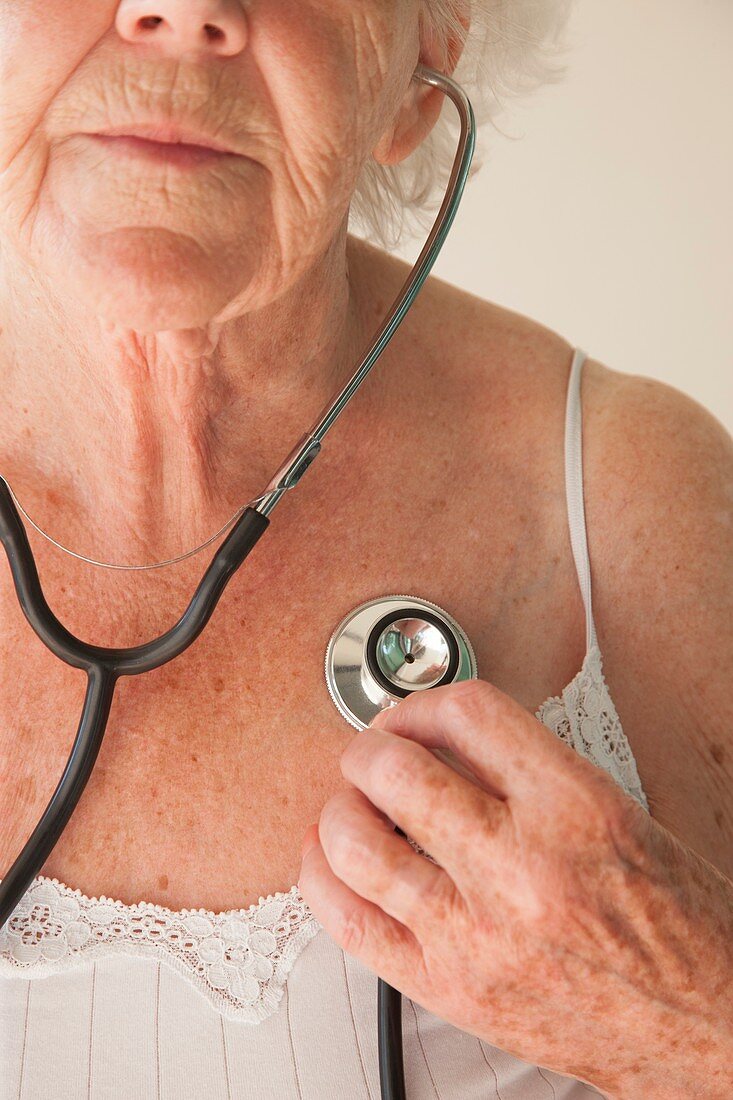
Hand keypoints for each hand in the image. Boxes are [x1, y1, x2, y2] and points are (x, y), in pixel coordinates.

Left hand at [298, 679, 732, 1098]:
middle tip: (374, 754)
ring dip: (340, 809)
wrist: (708, 1027)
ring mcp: (477, 935)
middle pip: (394, 771)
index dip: (423, 702)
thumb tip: (441, 738)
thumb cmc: (677, 922)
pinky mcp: (449, 991)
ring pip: (356, 844)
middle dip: (370, 749)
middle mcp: (521, 868)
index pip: (467, 713)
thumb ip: (528, 769)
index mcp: (576, 808)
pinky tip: (336, 860)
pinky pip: (349, 924)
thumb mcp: (617, 812)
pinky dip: (323, 878)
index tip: (416, 716)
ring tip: (354, 805)